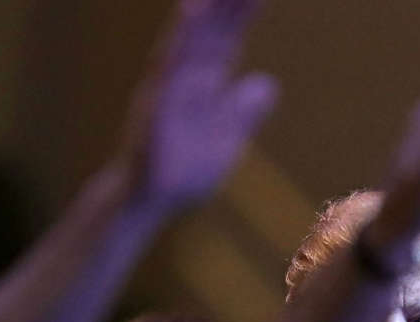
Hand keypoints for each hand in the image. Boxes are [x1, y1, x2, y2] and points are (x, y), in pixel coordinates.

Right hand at [114, 0, 277, 216]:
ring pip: (190, 38)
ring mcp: (169, 89)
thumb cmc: (184, 174)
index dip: (242, 10)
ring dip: (204, 8)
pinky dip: (182, 39)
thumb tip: (266, 83)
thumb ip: (244, 111)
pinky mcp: (157, 105)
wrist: (153, 204)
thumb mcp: (226, 140)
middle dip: (226, 1)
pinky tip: (192, 10)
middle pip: (210, 30)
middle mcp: (185, 78)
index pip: (227, 38)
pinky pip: (171, 67)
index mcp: (203, 85)